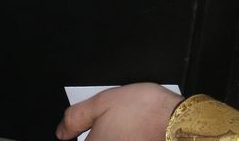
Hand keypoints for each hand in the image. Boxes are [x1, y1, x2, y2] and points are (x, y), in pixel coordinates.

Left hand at [56, 83, 181, 140]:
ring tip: (124, 123)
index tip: (80, 130)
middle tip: (108, 119)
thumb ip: (76, 117)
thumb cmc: (143, 109)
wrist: (176, 118)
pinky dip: (126, 137)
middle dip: (98, 134)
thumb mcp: (102, 101)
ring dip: (113, 135)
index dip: (77, 135)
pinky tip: (133, 129)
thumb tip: (62, 131)